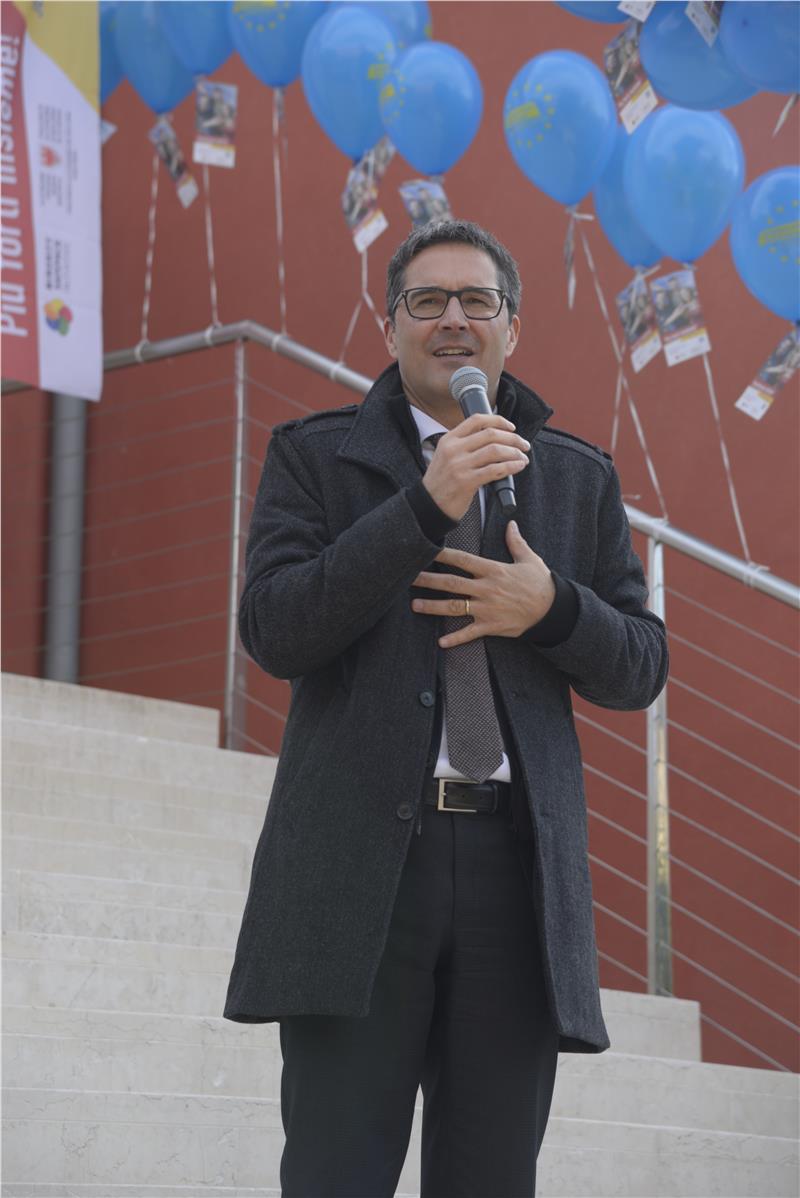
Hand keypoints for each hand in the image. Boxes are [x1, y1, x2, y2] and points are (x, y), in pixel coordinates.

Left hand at [411, 521, 555, 646]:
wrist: (552, 609)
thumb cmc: (540, 583)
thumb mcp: (529, 559)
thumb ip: (516, 542)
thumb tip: (511, 524)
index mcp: (493, 570)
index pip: (463, 559)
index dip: (443, 554)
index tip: (426, 549)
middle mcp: (486, 589)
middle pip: (451, 582)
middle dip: (428, 580)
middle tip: (408, 578)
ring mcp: (487, 608)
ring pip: (454, 607)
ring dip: (433, 606)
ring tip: (415, 605)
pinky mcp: (491, 626)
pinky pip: (469, 633)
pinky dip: (455, 638)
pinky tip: (441, 642)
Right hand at [422, 413, 529, 520]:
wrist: (428, 505)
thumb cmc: (441, 482)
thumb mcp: (445, 456)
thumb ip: (464, 445)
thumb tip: (494, 439)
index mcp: (449, 439)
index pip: (477, 420)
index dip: (498, 420)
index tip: (512, 428)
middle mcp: (453, 449)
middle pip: (491, 434)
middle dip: (513, 438)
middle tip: (524, 445)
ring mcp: (459, 465)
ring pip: (495, 450)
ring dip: (515, 453)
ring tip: (523, 457)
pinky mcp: (466, 482)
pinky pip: (495, 470)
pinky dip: (511, 466)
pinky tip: (518, 466)